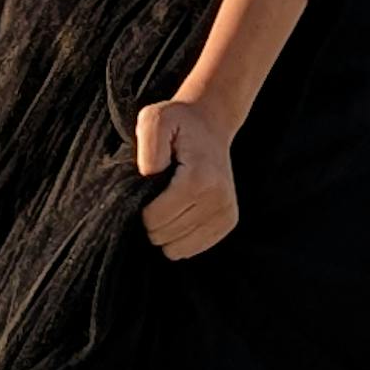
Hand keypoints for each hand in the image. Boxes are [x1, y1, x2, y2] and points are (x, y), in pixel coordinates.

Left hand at [133, 100, 238, 258]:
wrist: (211, 123)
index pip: (155, 220)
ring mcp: (226, 213)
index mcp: (199, 179)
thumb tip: (149, 177)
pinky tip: (181, 213)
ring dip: (166, 230)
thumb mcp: (155, 119)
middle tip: (158, 194)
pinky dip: (180, 237)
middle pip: (165, 236)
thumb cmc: (178, 123)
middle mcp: (218, 199)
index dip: (141, 209)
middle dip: (153, 221)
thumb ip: (148, 146)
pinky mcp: (228, 222)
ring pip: (178, 249)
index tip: (147, 188)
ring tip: (170, 203)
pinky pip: (192, 249)